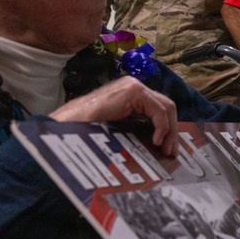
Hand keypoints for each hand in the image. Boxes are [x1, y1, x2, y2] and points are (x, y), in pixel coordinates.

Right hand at [50, 76, 178, 155]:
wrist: (66, 125)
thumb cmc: (86, 129)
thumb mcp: (118, 128)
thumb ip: (136, 128)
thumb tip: (157, 143)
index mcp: (130, 95)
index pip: (159, 109)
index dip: (168, 129)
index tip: (168, 149)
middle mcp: (134, 87)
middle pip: (166, 107)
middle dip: (172, 130)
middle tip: (171, 152)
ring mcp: (133, 86)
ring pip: (166, 107)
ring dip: (170, 130)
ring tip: (165, 149)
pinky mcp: (133, 91)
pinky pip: (158, 109)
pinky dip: (162, 126)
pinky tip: (156, 140)